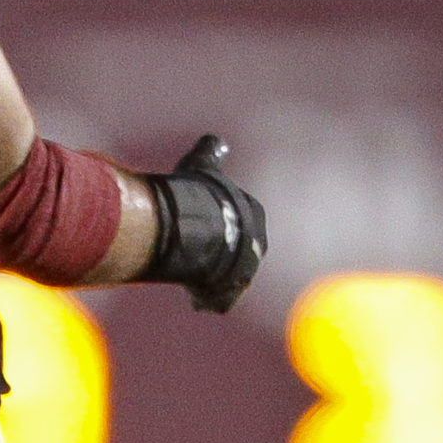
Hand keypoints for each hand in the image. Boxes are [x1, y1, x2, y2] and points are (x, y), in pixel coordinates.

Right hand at [145, 135, 267, 312]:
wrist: (195, 228)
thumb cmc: (197, 194)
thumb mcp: (202, 165)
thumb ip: (210, 152)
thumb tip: (215, 141)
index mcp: (253, 216)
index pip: (238, 222)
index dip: (216, 223)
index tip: (196, 222)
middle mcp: (256, 247)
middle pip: (234, 254)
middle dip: (215, 255)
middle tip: (191, 252)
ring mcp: (244, 274)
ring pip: (224, 279)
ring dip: (207, 278)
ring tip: (186, 274)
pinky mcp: (229, 296)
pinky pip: (217, 300)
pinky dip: (204, 298)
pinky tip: (189, 292)